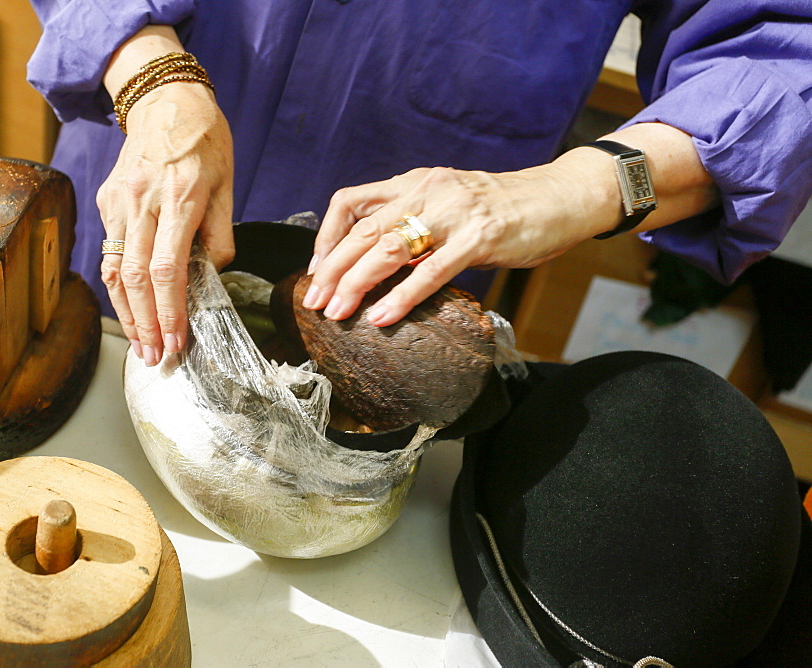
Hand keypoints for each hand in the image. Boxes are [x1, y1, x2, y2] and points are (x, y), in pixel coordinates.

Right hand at [97, 82, 233, 364]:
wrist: (164, 98)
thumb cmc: (205, 139)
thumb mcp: (228, 183)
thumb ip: (220, 234)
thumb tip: (211, 277)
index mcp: (178, 198)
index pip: (167, 269)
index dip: (169, 311)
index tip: (176, 341)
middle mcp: (141, 202)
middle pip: (133, 278)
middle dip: (145, 324)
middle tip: (155, 357)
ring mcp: (118, 202)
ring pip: (113, 270)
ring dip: (126, 314)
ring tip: (140, 345)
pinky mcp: (106, 201)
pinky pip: (109, 252)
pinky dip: (117, 287)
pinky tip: (130, 310)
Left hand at [302, 163, 603, 325]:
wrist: (561, 197)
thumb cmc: (504, 208)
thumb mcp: (448, 205)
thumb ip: (415, 225)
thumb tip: (378, 264)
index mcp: (415, 182)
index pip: (351, 202)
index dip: (326, 237)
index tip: (316, 270)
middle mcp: (427, 191)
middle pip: (362, 231)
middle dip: (331, 269)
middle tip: (315, 301)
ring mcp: (453, 213)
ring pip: (387, 249)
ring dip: (355, 284)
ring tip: (338, 313)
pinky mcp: (479, 238)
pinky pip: (430, 271)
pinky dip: (401, 297)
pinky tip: (383, 318)